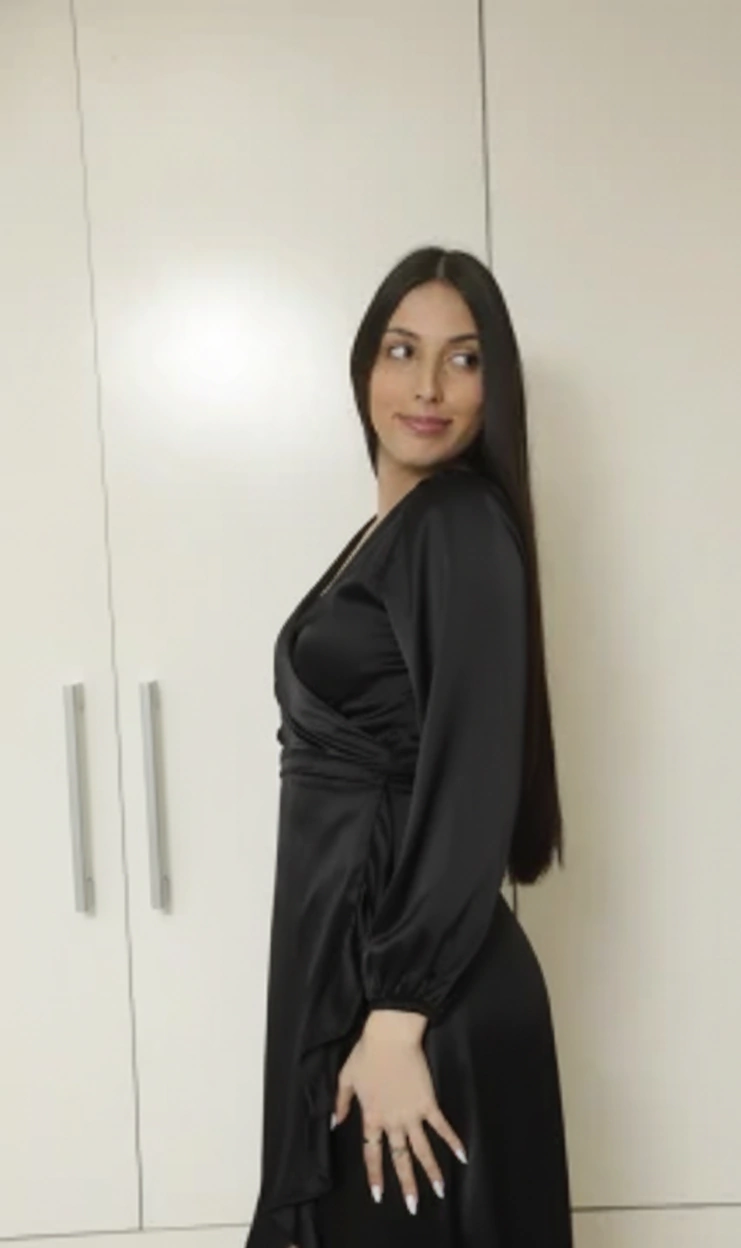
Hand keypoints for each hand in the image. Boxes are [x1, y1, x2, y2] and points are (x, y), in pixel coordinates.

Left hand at [331, 1009, 467, 1214]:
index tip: (378, 1195)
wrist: (390, 1036)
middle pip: (400, 1158)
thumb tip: (334, 1122)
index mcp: (372, 1117)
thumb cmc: (366, 1054)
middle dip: (407, 1183)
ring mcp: (412, 1113)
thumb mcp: (346, 1078)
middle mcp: (393, 1121)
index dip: (375, 1175)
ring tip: (441, 1190)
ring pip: (422, 1148)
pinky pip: (441, 1125)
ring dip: (432, 1170)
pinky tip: (463, 1155)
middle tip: (414, 1206)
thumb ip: (340, 1103)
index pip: (372, 1153)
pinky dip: (452, 1140)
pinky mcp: (428, 1102)